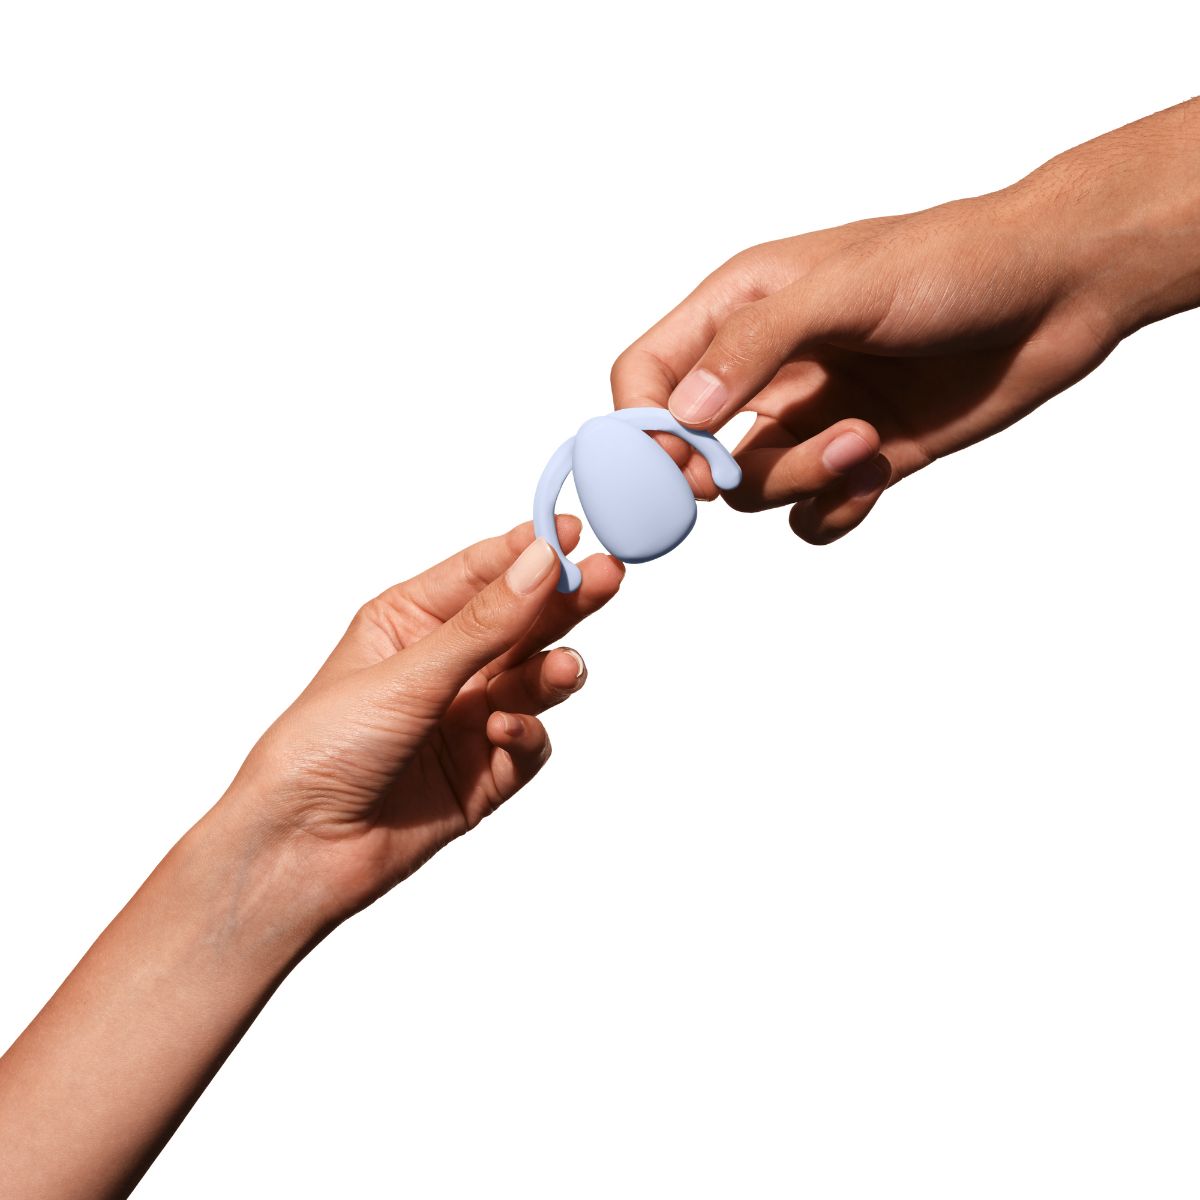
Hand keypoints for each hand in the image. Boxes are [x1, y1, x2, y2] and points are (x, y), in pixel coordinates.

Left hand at [223, 517, 622, 924]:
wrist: (299, 850)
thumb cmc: (322, 749)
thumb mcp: (406, 673)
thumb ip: (483, 624)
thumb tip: (542, 563)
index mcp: (410, 622)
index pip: (482, 572)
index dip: (529, 551)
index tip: (572, 535)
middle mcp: (443, 666)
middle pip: (521, 622)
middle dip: (565, 602)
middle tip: (608, 578)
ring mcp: (466, 719)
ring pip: (533, 681)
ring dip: (553, 671)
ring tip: (561, 670)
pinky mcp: (484, 773)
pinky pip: (527, 743)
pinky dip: (524, 736)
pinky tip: (502, 734)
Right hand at [612, 101, 1199, 542]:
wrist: (1061, 287)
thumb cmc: (953, 263)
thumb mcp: (842, 289)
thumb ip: (752, 348)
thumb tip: (683, 419)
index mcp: (740, 309)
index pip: (647, 376)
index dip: (641, 427)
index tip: (675, 463)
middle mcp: (766, 368)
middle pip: (691, 449)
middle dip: (719, 472)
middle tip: (747, 472)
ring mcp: (812, 416)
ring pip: (753, 489)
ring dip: (798, 480)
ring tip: (861, 442)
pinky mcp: (860, 458)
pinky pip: (812, 515)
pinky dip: (835, 510)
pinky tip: (877, 472)